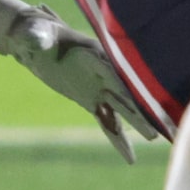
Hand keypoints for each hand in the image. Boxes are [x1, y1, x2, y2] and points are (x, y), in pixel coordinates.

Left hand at [0, 0, 158, 161]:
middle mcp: (103, 71)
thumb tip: (38, 40)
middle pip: (125, 94)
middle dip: (140, 110)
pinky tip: (129, 157)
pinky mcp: (91, 99)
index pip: (115, 75)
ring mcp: (99, 87)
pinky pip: (107, 121)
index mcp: (94, 55)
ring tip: (153, 140)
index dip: (127, 90)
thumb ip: (40, 37)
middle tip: (156, 129)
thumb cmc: (34, 31)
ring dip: (137, 124)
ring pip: (122, 110)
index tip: (141, 105)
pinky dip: (118, 139)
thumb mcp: (36, 33)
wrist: (33, 39)